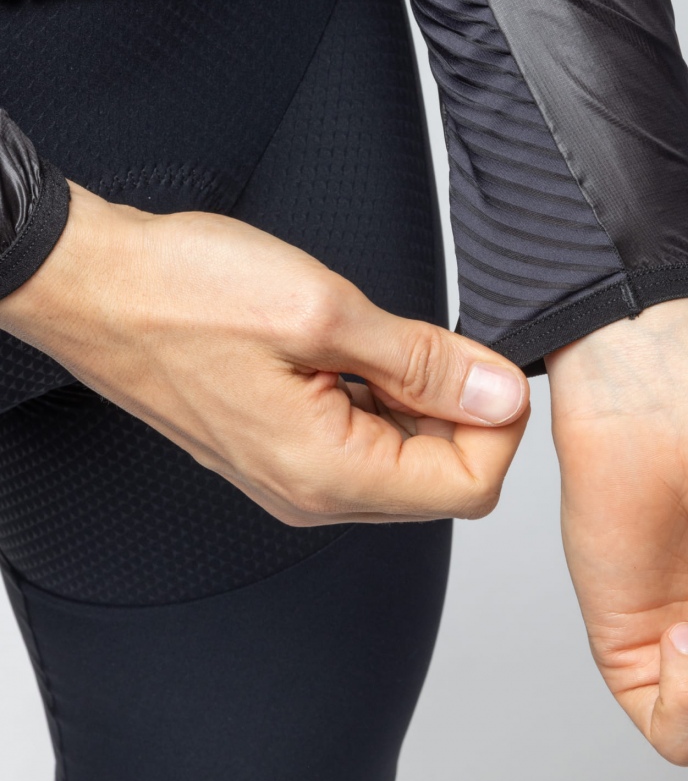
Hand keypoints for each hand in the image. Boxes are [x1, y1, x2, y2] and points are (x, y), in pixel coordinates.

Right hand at [0, 184, 528, 523]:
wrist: (95, 286)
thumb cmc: (183, 295)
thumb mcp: (324, 312)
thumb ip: (425, 362)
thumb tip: (499, 392)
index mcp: (329, 475)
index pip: (470, 487)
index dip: (497, 425)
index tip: (489, 366)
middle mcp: (312, 494)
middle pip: (442, 480)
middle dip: (461, 412)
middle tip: (434, 342)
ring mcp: (293, 477)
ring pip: (404, 460)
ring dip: (419, 401)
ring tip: (379, 340)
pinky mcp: (281, 450)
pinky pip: (363, 443)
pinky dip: (381, 398)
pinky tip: (354, 351)